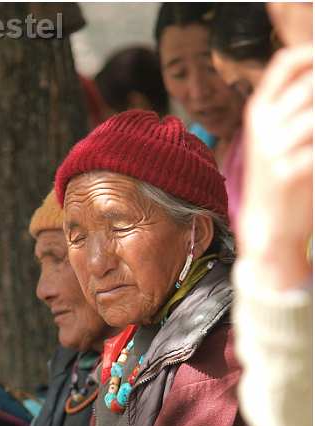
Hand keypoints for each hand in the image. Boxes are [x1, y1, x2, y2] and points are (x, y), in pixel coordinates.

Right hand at [239, 44, 312, 286]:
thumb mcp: (277, 137)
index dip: (313, 54)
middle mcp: (263, 126)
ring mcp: (274, 150)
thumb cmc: (282, 177)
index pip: (286, 63)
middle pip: (309, 85)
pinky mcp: (289, 173)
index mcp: (258, 111)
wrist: (268, 227)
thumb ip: (295, 106)